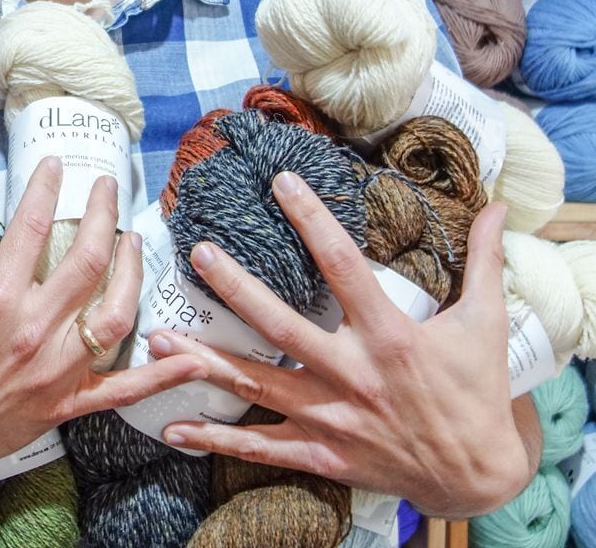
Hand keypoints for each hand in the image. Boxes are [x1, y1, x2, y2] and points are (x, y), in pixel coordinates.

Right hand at [0, 156, 206, 497]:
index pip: (31, 226)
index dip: (46, 186)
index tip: (55, 164)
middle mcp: (32, 331)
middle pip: (86, 260)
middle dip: (102, 213)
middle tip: (106, 186)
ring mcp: (54, 370)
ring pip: (115, 313)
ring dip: (132, 272)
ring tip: (131, 239)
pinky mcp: (64, 401)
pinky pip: (122, 389)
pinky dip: (161, 374)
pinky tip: (194, 357)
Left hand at [148, 172, 533, 518]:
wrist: (477, 479)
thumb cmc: (475, 394)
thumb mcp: (485, 324)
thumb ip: (485, 263)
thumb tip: (502, 208)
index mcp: (390, 337)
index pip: (343, 265)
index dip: (312, 220)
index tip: (281, 181)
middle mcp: (353, 375)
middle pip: (283, 325)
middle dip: (237, 289)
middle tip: (199, 253)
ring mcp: (331, 418)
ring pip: (258, 384)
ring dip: (206, 362)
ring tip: (160, 340)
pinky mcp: (320, 454)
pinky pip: (260, 446)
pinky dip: (216, 439)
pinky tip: (174, 427)